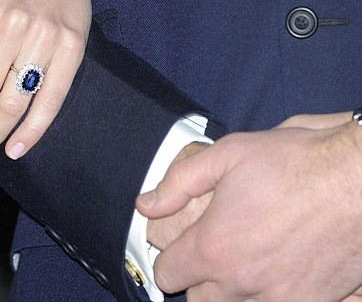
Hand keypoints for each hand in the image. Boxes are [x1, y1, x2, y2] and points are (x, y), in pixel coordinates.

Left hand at [139, 112, 361, 301]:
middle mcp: (242, 282)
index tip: (182, 247)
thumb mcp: (227, 156)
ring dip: (233, 293)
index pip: (166, 275)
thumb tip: (146, 204)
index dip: (169, 260)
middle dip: (199, 281)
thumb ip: (179, 183)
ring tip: (245, 264)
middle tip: (215, 254)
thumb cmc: (297, 162)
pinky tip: (278, 273)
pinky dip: (270, 297)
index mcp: (214, 248)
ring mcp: (281, 298)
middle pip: (200, 301)